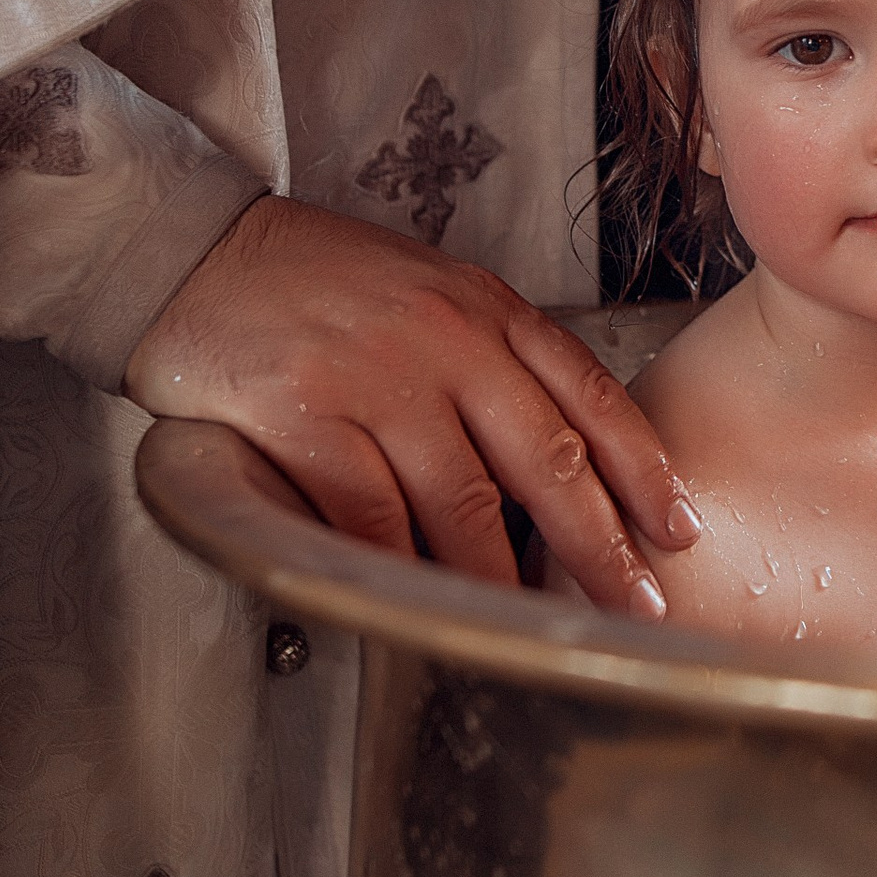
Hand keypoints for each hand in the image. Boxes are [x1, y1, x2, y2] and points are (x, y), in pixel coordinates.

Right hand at [125, 198, 703, 613]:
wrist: (197, 253)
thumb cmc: (314, 283)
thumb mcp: (428, 292)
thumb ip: (489, 359)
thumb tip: (554, 458)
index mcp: (484, 308)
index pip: (590, 394)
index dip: (643, 469)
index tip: (678, 529)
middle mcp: (445, 339)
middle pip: (546, 459)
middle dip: (601, 544)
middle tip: (635, 602)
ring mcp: (378, 377)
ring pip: (464, 503)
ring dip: (502, 578)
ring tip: (528, 623)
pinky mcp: (307, 415)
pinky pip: (372, 516)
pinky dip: (401, 567)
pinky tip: (422, 601)